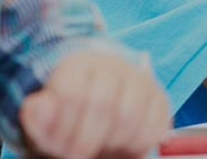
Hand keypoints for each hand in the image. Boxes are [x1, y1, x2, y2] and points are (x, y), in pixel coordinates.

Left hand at [20, 51, 171, 158]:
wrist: (97, 108)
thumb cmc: (68, 118)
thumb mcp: (45, 120)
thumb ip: (39, 117)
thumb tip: (38, 105)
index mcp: (78, 66)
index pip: (72, 93)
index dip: (63, 130)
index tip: (59, 149)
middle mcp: (113, 66)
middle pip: (103, 103)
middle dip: (87, 141)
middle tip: (78, 156)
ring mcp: (140, 80)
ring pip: (130, 115)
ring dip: (112, 144)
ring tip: (101, 151)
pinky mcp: (160, 98)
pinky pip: (156, 124)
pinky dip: (139, 145)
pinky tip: (123, 149)